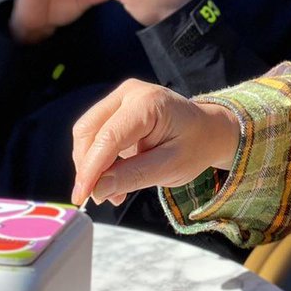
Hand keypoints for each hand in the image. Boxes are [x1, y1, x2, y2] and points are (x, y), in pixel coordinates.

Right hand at [70, 78, 240, 206]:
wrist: (207, 131)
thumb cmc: (195, 146)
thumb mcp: (170, 167)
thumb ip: (133, 176)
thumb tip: (97, 190)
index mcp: (149, 102)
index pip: (109, 137)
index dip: (91, 169)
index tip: (82, 196)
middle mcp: (130, 92)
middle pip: (89, 130)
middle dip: (88, 166)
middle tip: (99, 197)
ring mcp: (121, 97)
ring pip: (87, 132)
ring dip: (91, 165)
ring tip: (112, 192)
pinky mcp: (116, 108)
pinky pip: (95, 133)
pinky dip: (97, 159)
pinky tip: (112, 180)